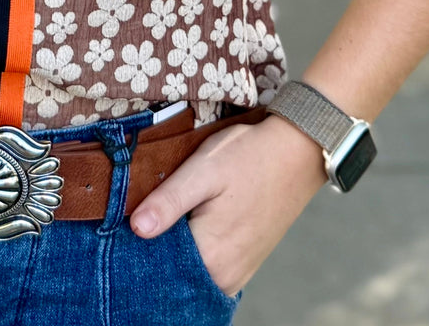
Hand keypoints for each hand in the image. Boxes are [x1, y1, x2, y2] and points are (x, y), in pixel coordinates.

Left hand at [129, 113, 327, 297]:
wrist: (297, 153)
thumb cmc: (249, 156)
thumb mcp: (203, 170)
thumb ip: (169, 201)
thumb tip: (136, 228)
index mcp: (210, 256)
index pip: (157, 263)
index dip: (139, 241)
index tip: (131, 218)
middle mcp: (224, 276)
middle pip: (173, 270)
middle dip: (158, 246)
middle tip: (153, 210)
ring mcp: (238, 273)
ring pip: (191, 270)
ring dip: (177, 249)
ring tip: (175, 214)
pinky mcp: (245, 264)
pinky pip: (209, 269)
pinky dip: (196, 252)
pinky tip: (193, 224)